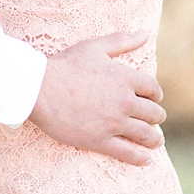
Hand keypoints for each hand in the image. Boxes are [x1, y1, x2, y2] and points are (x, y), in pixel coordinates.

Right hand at [29, 34, 166, 165]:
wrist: (37, 89)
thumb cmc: (64, 66)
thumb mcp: (93, 47)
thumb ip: (122, 41)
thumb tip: (145, 34)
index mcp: (125, 79)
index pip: (153, 90)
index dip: (155, 95)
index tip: (151, 99)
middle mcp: (125, 102)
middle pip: (154, 114)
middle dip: (155, 117)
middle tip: (151, 120)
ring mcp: (114, 123)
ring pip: (147, 135)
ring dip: (154, 138)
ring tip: (153, 140)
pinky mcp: (100, 141)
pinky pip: (129, 154)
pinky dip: (141, 158)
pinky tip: (146, 159)